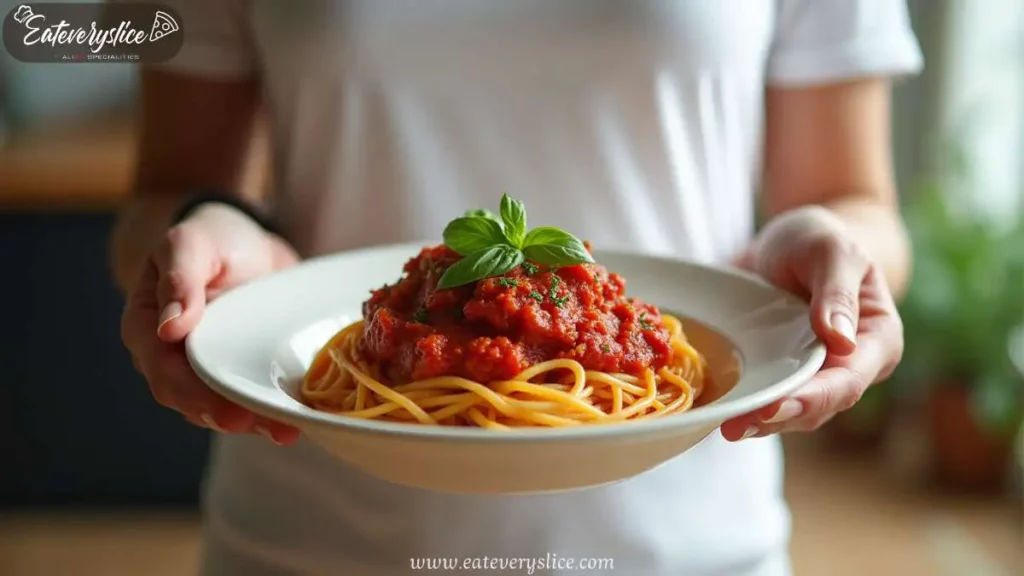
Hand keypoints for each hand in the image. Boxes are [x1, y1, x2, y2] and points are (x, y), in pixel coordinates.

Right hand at [121, 203, 301, 444]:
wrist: (244, 238)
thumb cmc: (210, 237)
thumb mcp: (191, 243)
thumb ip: (180, 279)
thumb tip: (168, 328)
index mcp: (147, 329)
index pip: (165, 374)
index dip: (194, 397)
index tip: (227, 412)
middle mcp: (174, 358)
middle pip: (195, 401)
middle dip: (232, 418)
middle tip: (271, 428)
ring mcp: (210, 367)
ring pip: (225, 405)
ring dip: (256, 422)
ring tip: (289, 430)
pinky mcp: (242, 368)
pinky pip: (251, 395)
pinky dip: (272, 408)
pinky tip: (300, 418)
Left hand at [720, 206, 903, 440]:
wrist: (793, 238)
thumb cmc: (822, 239)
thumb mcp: (831, 251)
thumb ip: (837, 292)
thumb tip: (841, 342)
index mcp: (876, 341)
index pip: (847, 382)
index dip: (811, 399)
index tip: (773, 408)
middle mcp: (848, 367)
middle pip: (816, 406)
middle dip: (777, 419)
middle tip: (735, 427)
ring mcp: (812, 373)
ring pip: (789, 409)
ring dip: (756, 421)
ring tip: (722, 425)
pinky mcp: (779, 371)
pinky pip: (763, 395)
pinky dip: (742, 403)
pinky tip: (715, 409)